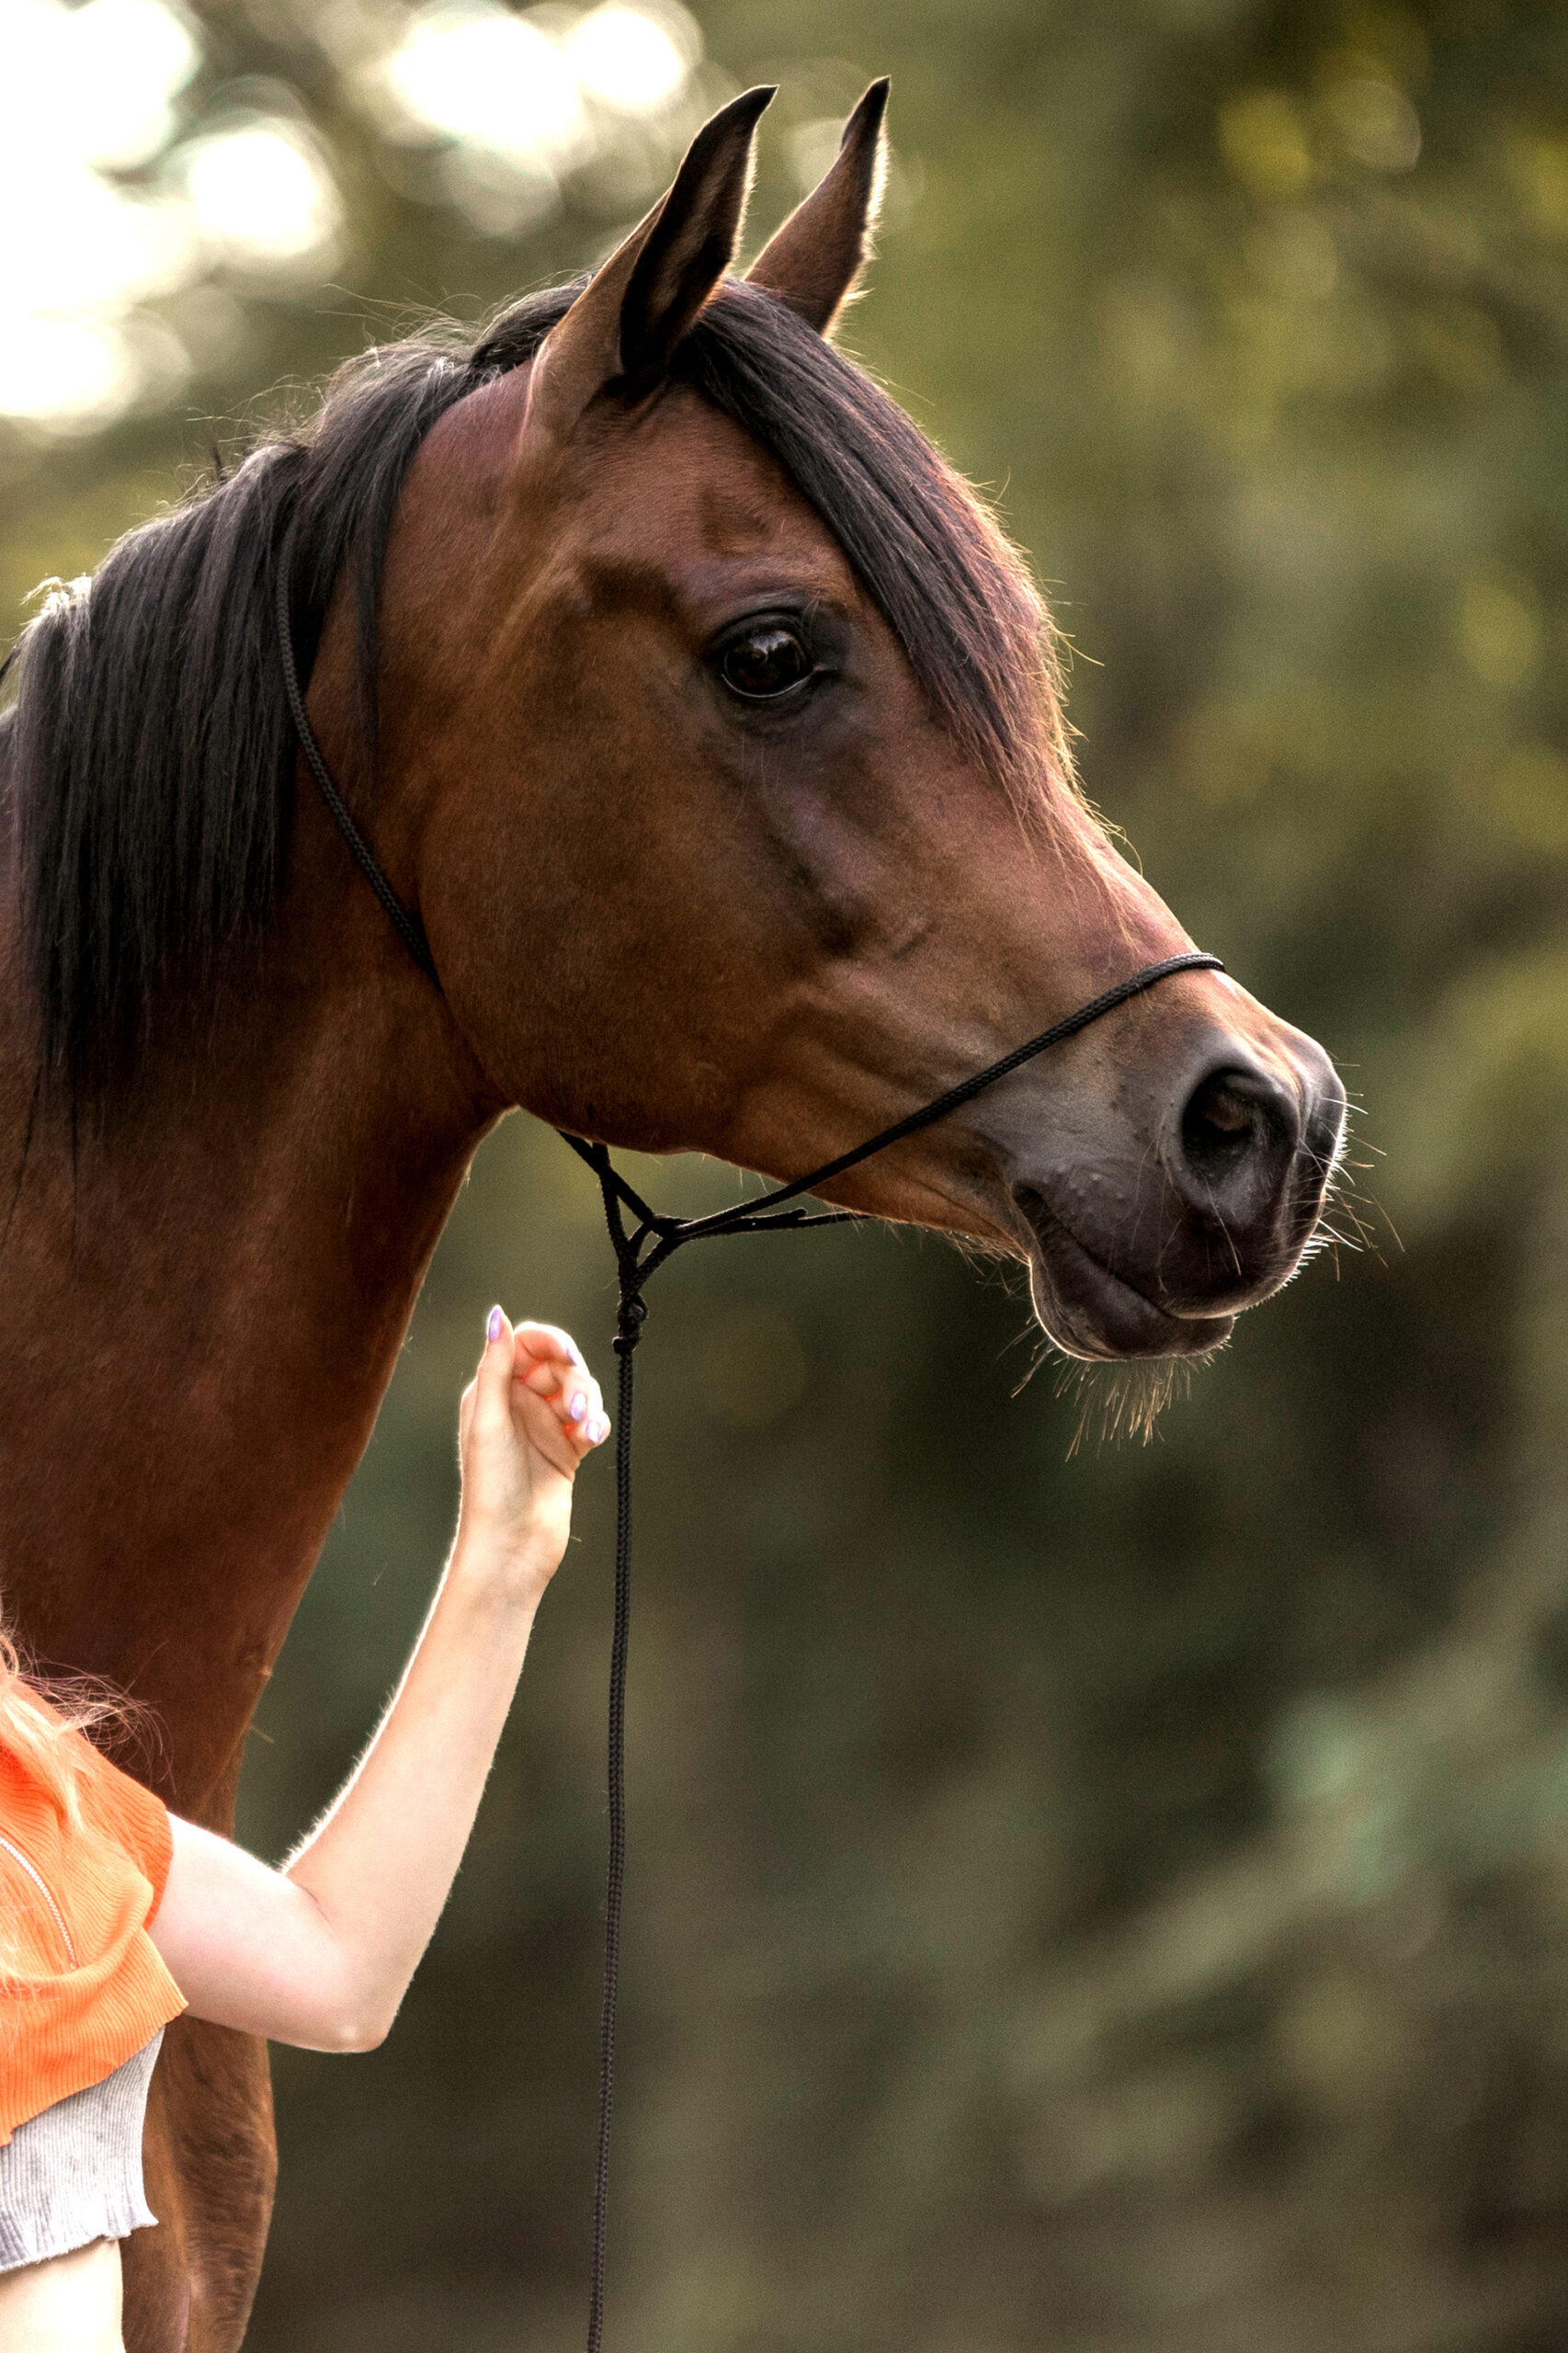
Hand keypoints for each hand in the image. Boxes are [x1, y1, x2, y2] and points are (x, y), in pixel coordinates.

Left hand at [454, 1310, 606, 1600]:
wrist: (511, 1547)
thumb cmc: (490, 1489)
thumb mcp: (489, 1421)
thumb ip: (496, 1366)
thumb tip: (497, 1315)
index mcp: (492, 1392)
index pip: (526, 1345)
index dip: (549, 1341)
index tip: (567, 1354)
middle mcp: (518, 1405)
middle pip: (559, 1367)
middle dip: (573, 1380)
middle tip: (574, 1408)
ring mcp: (544, 1428)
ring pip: (579, 1392)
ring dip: (587, 1403)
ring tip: (584, 1429)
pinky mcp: (567, 1450)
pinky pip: (590, 1421)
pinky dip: (596, 1424)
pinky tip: (593, 1437)